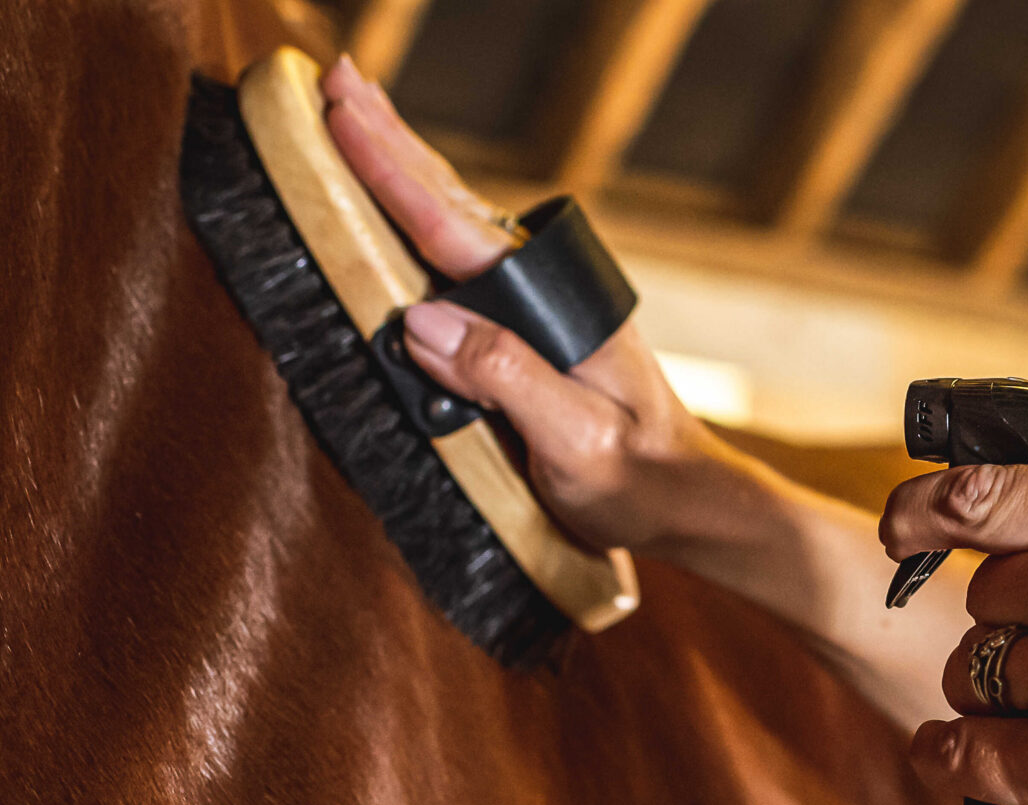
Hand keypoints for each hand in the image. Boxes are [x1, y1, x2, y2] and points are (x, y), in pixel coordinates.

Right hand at [319, 56, 752, 559]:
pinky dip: (427, 219)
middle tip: (340, 78)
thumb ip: (504, 377)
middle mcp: (547, 295)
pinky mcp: (530, 335)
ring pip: (457, 224)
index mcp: (556, 308)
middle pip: (454, 204)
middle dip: (393, 139)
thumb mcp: (575, 440)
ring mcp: (539, 311)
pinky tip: (409, 199)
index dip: (393, 172)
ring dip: (407, 168)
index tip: (344, 117)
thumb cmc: (640, 480)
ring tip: (361, 115)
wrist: (687, 503)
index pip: (455, 229)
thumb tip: (420, 319)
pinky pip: (463, 263)